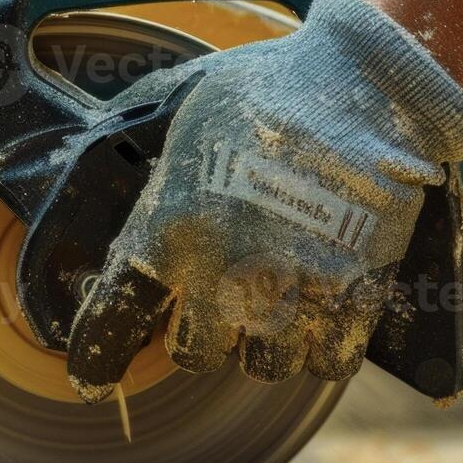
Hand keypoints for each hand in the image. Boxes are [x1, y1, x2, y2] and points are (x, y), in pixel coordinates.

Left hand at [65, 0, 462, 402]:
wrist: (370, 82)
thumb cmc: (272, 86)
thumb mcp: (184, 107)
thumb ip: (146, 155)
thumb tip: (100, 162)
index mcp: (169, 227)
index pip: (113, 321)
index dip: (96, 360)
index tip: (92, 381)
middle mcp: (223, 274)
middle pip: (194, 355)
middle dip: (204, 331)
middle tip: (224, 294)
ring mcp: (293, 293)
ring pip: (264, 366)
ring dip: (266, 339)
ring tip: (280, 293)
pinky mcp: (356, 300)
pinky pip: (327, 363)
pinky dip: (323, 345)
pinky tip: (323, 308)